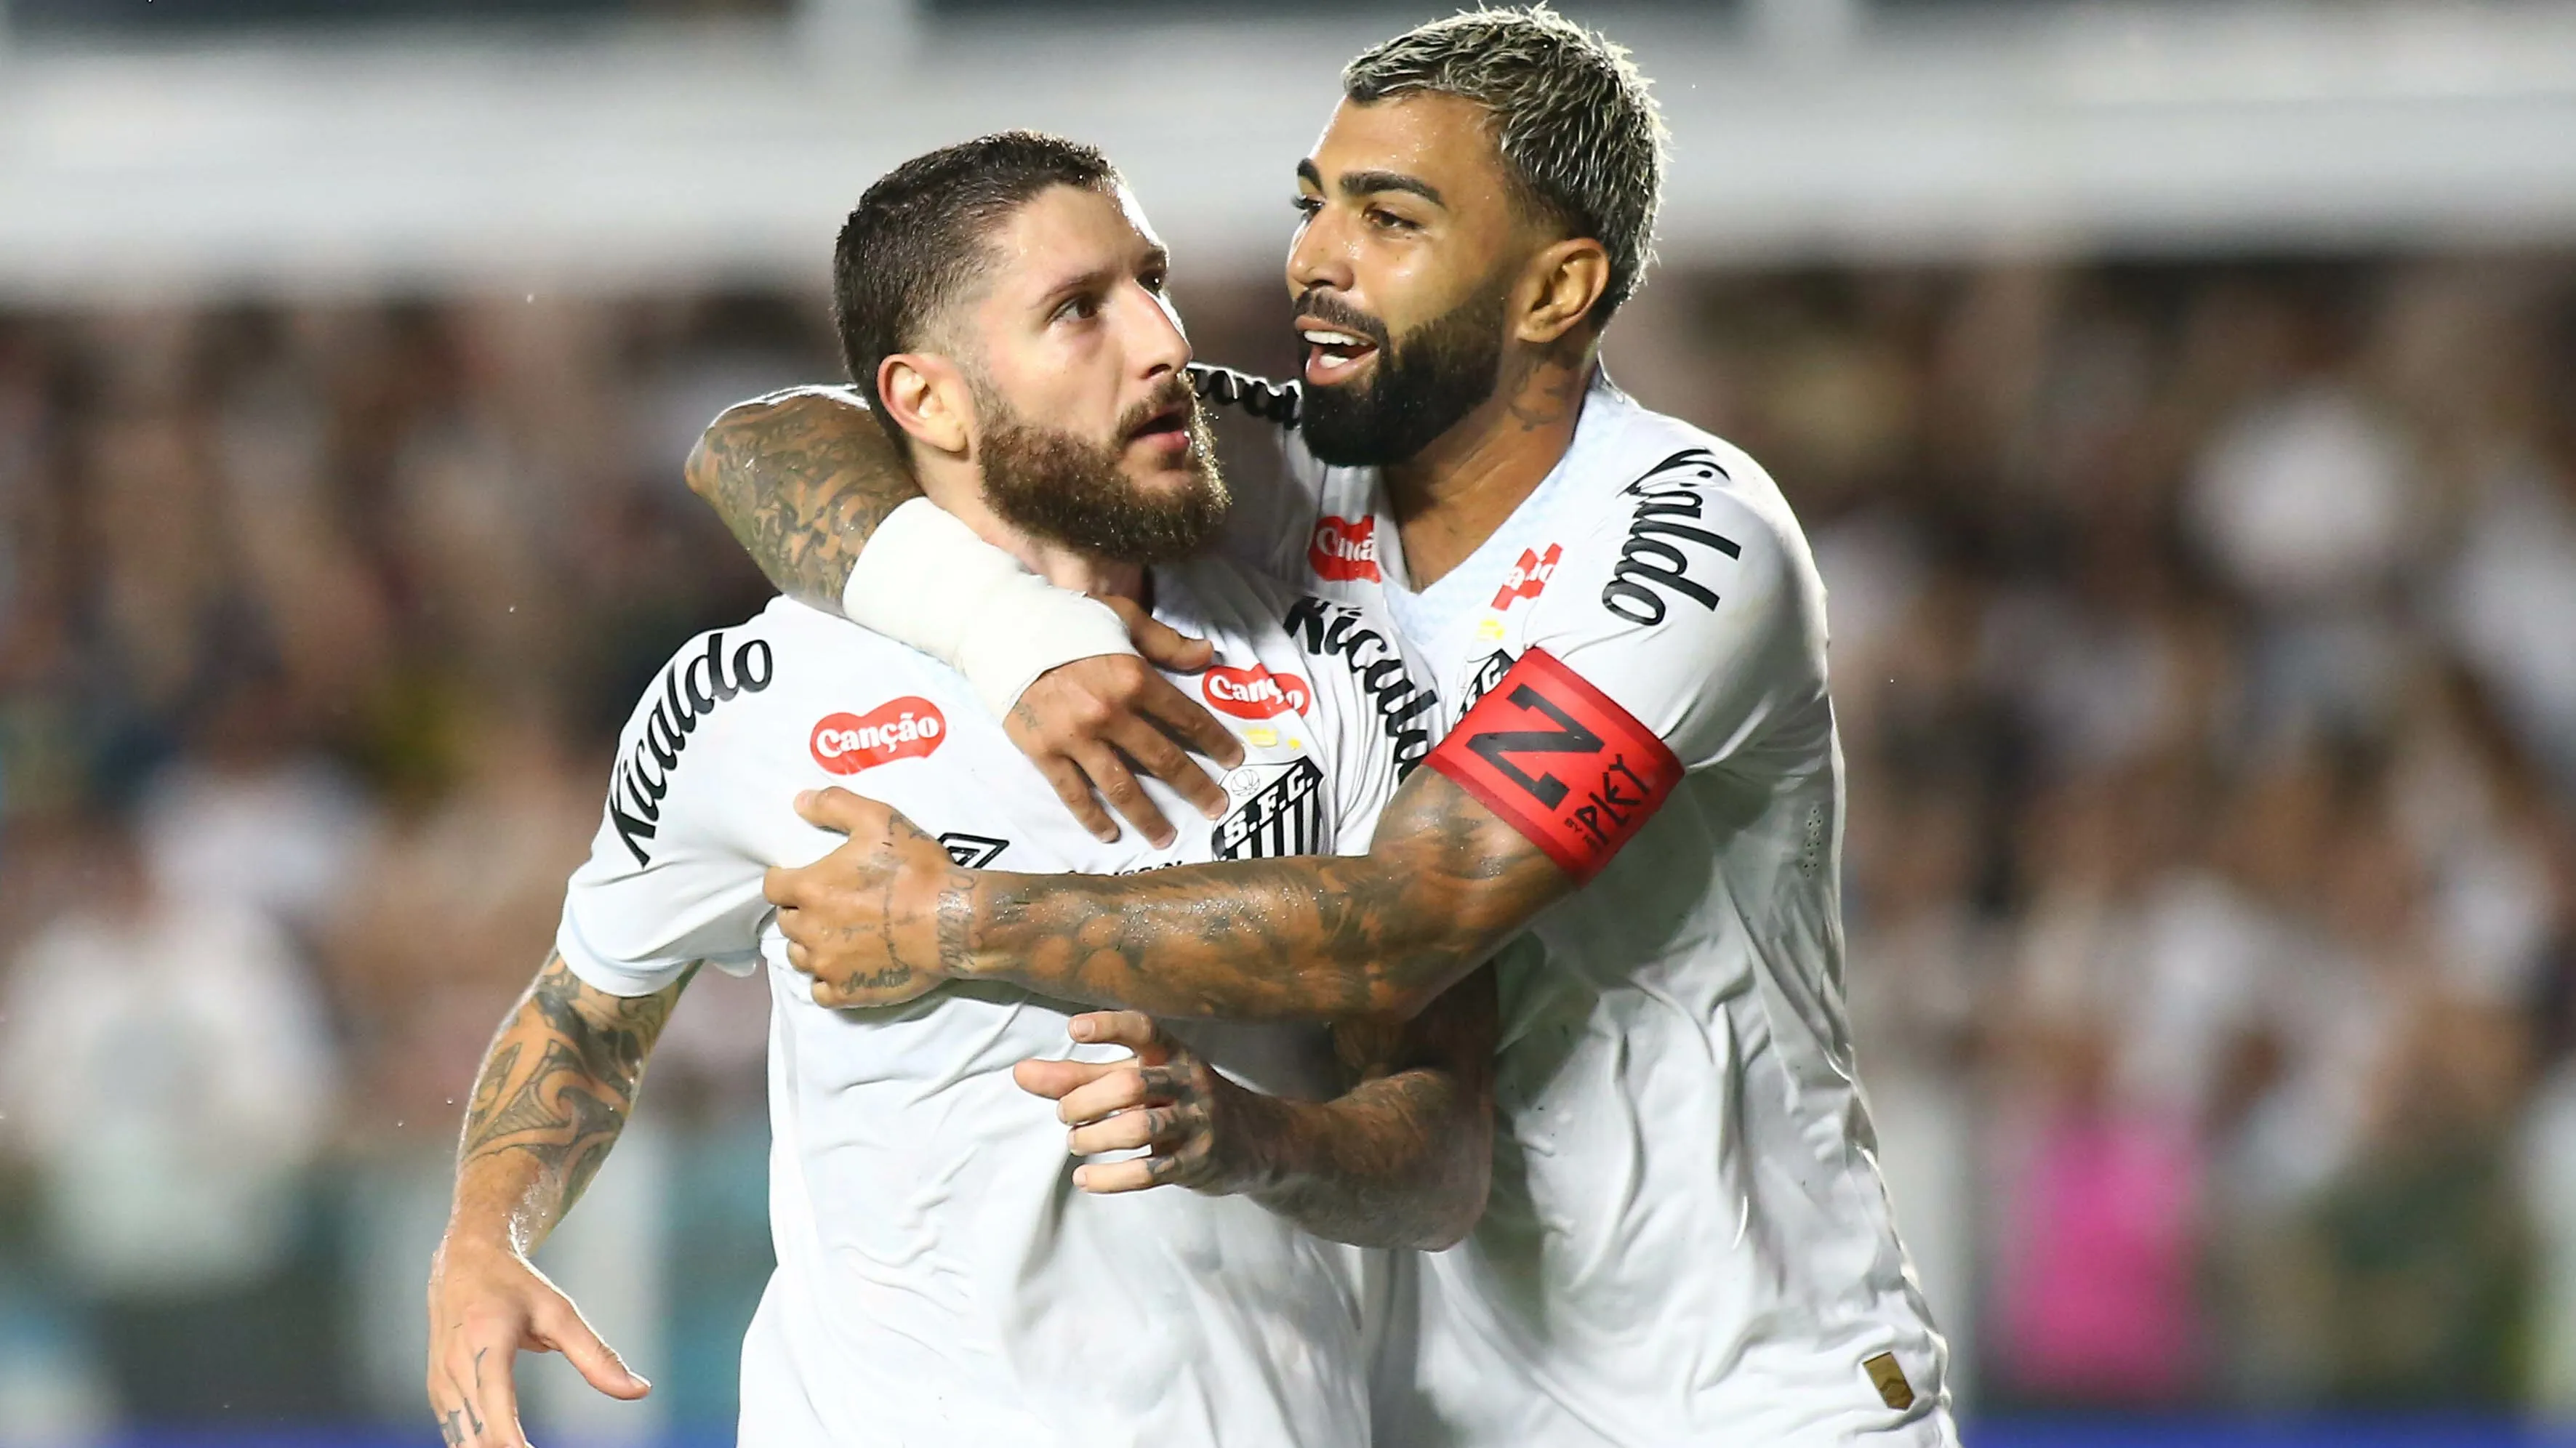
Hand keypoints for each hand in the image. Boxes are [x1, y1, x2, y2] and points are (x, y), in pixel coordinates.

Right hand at [426, 1233, 646, 1446]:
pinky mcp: (437, 1390)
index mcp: (487, 1342)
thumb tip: (639, 1390)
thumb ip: (597, 1356)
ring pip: (460, 1440)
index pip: (495, 1405)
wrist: (464, 1261)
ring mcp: (440, 1381)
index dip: (513, 1442)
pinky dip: (476, 1445)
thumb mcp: (560, 1313)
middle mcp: (456, 1366)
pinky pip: (453, 1432)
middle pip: (476, 1434)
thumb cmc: (514, 1285)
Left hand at [767, 787, 961, 1009]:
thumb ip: (834, 805)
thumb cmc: (915, 869)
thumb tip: (798, 801)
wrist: (952, 921)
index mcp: (809, 887)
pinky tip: (846, 967)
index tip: (805, 877)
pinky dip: (827, 979)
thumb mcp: (878, 819)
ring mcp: (826, 964)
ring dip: (812, 944)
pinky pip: (820, 991)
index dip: (786, 879)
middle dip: (801, 911)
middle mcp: (809, 929)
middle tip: (830, 904)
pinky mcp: (846, 992)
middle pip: (786, 921)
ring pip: (799, 956)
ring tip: (837, 936)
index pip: (773, 886)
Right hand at [1006, 594, 1243, 849]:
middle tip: (1216, 809)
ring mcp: (1076, 738)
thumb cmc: (1065, 619)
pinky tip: (1110, 834)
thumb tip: (1208, 654)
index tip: (1234, 761)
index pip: (1186, 717)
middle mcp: (1110, 713)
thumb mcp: (1122, 616)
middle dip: (1195, 787)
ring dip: (1148, 816)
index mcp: (1133, 677)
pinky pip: (1074, 793)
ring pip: (1121, 787)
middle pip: (1162, 759)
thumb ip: (1166, 641)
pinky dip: (1092, 818)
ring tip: (1166, 838)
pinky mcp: (1044, 753)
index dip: (1215, 741)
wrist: (1001, 629)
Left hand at [1012, 1011, 1274, 1194]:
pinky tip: (1086, 1179)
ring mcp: (1197, 1123)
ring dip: (1096, 1137)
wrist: (1255, 1139)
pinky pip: (1151, 1172)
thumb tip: (1020, 1073)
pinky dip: (1111, 1178)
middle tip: (1065, 1115)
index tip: (1073, 1030)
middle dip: (1086, 1100)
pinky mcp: (1197, 1162)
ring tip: (1076, 1143)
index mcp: (1173, 1053)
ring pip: (1141, 1128)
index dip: (1109, 1027)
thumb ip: (1079, 1077)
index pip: (1144, 1030)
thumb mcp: (1137, 1080)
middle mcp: (1188, 1082)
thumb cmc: (1178, 1100)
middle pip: (1131, 1084)